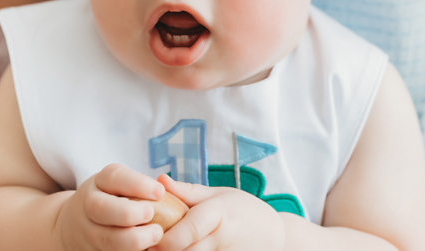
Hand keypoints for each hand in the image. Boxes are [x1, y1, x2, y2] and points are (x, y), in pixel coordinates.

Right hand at [56, 163, 165, 250]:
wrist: (76, 224)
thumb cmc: (113, 198)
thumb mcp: (120, 184)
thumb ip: (141, 185)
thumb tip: (168, 187)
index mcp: (100, 182)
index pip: (114, 177)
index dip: (137, 184)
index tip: (160, 192)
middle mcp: (89, 205)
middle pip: (101, 208)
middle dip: (127, 212)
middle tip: (151, 214)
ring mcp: (88, 231)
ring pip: (104, 238)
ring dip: (131, 239)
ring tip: (156, 235)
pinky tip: (146, 249)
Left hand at [155, 174, 285, 250]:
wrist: (276, 237)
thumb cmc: (245, 211)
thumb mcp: (220, 195)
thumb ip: (188, 191)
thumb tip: (159, 180)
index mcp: (219, 213)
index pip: (187, 230)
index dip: (164, 239)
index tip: (149, 237)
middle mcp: (223, 237)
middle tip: (147, 245)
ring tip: (161, 248)